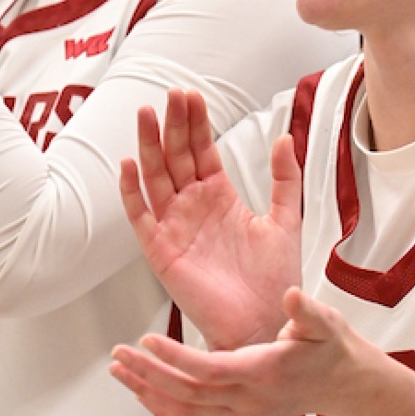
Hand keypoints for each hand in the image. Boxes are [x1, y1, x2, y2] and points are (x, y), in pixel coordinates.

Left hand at [109, 288, 372, 415]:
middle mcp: (248, 401)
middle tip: (120, 354)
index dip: (175, 356)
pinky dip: (163, 408)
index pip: (209, 369)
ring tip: (120, 371)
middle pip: (187, 393)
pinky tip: (143, 391)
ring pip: (184, 411)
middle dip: (148, 374)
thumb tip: (292, 296)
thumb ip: (307, 311)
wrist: (341, 385)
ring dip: (147, 392)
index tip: (148, 340)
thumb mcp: (325, 322)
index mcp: (262, 373)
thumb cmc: (329, 349)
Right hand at [120, 89, 301, 350]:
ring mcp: (175, 226)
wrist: (266, 321)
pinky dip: (132, 192)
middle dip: (172, 125)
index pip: (201, 150)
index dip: (195, 123)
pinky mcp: (162, 252)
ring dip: (149, 147)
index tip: (190, 95)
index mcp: (219, 195)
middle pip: (175, 157)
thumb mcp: (286, 218)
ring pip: (156, 178)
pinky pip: (141, 217)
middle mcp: (193, 206)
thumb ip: (284, 178)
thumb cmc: (273, 277)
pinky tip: (129, 165)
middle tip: (170, 94)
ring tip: (146, 115)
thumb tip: (284, 135)